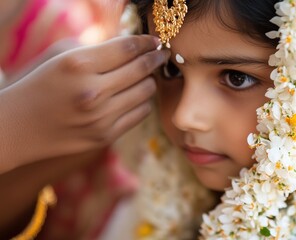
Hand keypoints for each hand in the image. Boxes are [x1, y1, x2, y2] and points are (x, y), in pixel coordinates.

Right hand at [0, 35, 168, 171]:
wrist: (18, 128)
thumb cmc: (41, 86)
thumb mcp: (62, 59)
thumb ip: (99, 51)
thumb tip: (134, 48)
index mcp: (78, 64)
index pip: (126, 48)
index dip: (146, 42)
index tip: (154, 41)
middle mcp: (92, 91)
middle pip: (141, 69)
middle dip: (156, 58)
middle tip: (161, 54)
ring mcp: (100, 117)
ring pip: (145, 92)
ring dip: (149, 80)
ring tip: (145, 76)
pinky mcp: (105, 136)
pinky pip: (140, 113)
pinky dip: (142, 102)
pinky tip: (136, 96)